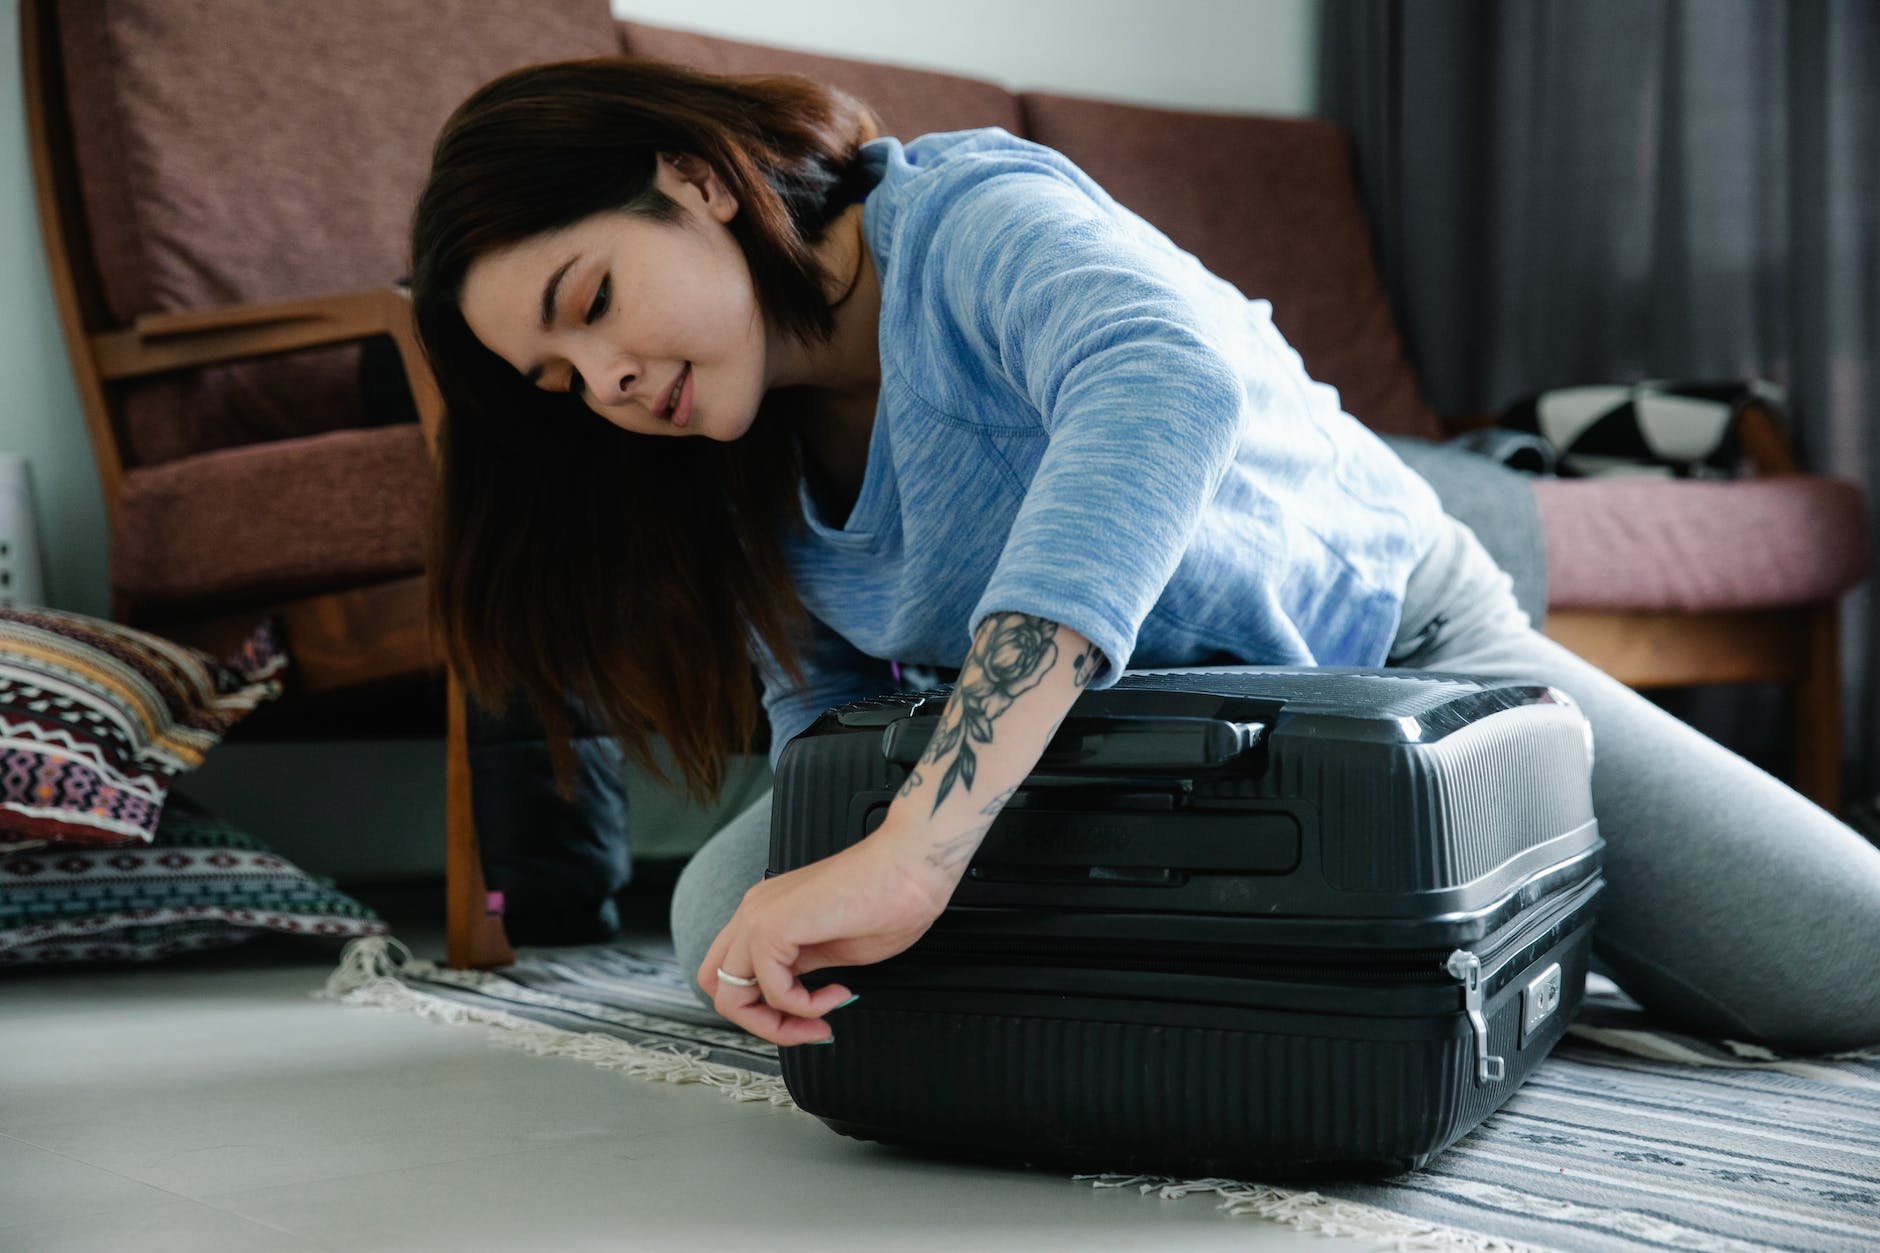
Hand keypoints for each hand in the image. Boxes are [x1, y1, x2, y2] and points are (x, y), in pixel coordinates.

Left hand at [698, 828, 950, 1046]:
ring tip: (822, 1016)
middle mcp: (754, 911)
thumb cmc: (888, 897)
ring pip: (729, 996)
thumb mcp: (832, 949)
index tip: (812, 1021)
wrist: (912, 867)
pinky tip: (835, 993)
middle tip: (808, 1028)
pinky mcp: (771, 926)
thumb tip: (792, 998)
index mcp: (766, 913)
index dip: (766, 1012)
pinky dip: (803, 1006)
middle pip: (717, 989)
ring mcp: (757, 916)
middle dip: (762, 1023)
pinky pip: (770, 990)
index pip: (734, 977)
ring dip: (779, 1022)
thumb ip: (801, 969)